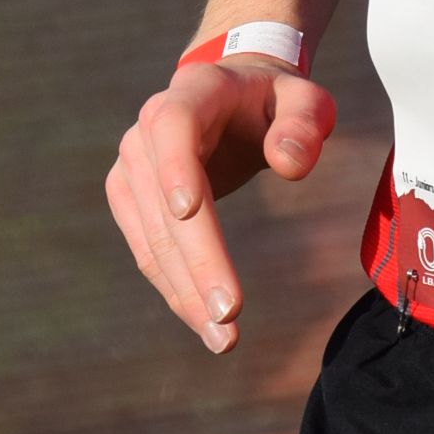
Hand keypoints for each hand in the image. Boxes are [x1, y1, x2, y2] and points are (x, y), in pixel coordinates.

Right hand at [105, 57, 335, 353]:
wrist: (231, 98)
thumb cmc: (274, 102)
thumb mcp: (304, 100)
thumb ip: (304, 124)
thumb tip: (290, 165)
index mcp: (191, 94)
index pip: (173, 127)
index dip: (176, 167)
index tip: (188, 211)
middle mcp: (147, 131)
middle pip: (165, 202)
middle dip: (197, 262)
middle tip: (229, 316)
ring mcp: (132, 167)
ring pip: (153, 239)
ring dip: (184, 291)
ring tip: (223, 338)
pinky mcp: (129, 199)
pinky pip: (149, 251)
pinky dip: (175, 289)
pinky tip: (204, 323)